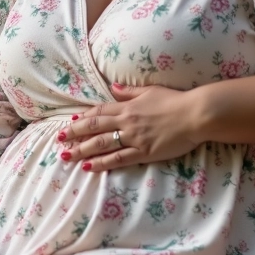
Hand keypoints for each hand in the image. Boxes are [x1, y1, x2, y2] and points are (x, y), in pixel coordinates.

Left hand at [60, 83, 202, 171]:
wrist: (195, 114)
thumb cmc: (176, 101)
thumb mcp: (150, 90)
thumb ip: (130, 91)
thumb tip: (114, 87)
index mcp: (128, 106)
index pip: (99, 112)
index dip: (83, 118)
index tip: (70, 122)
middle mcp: (126, 122)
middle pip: (94, 128)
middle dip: (74, 134)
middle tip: (59, 140)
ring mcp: (134, 138)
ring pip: (101, 144)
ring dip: (81, 150)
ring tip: (66, 156)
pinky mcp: (143, 152)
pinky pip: (118, 158)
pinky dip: (102, 163)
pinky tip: (89, 167)